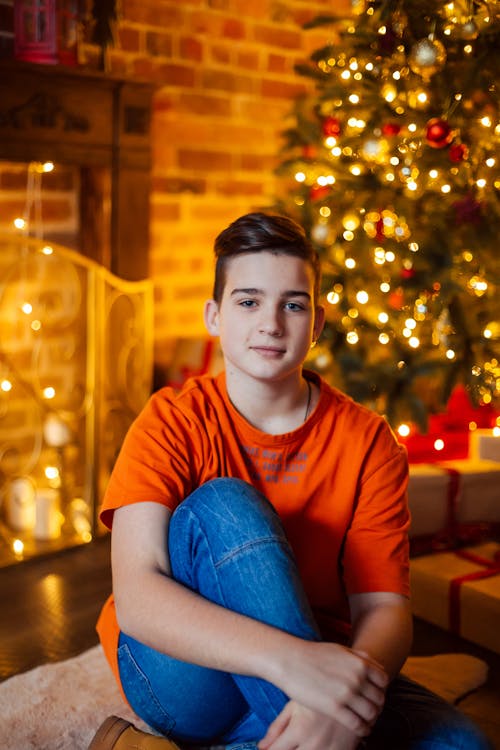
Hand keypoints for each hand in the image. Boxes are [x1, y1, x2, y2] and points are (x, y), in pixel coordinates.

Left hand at [258, 701, 361, 749]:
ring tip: (302, 742)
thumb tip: (261, 747)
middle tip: (289, 743)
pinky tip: (315, 746)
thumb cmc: (316, 693)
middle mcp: (313, 743)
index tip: (270, 748)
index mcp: (299, 730)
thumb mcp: (294, 705)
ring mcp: (330, 749)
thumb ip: (277, 727)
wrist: (350, 686)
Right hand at [272, 641, 386, 736]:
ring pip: (371, 713)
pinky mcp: (334, 708)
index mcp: (360, 663)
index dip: (380, 689)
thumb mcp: (340, 650)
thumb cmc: (313, 654)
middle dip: (377, 706)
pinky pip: (357, 724)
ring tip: (366, 722)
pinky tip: (359, 730)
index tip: (374, 695)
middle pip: (379, 699)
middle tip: (371, 711)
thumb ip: (359, 657)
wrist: (290, 660)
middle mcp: (357, 678)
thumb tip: (374, 665)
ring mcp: (346, 694)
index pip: (383, 681)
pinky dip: (362, 729)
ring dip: (371, 720)